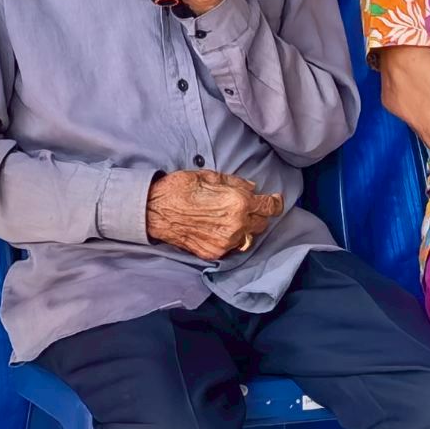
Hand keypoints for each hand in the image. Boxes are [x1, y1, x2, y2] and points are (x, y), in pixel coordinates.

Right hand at [144, 169, 281, 260]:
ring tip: (231, 220)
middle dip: (258, 215)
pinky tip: (218, 230)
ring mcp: (225, 242)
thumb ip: (236, 183)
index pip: (270, 206)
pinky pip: (231, 248)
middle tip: (247, 208)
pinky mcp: (213, 253)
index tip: (275, 200)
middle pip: (262, 224)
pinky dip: (230, 240)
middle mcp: (236, 225)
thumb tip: (252, 189)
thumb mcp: (210, 176)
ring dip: (245, 229)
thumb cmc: (180, 188)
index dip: (275, 202)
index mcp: (239, 202)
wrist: (154, 210)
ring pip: (248, 238)